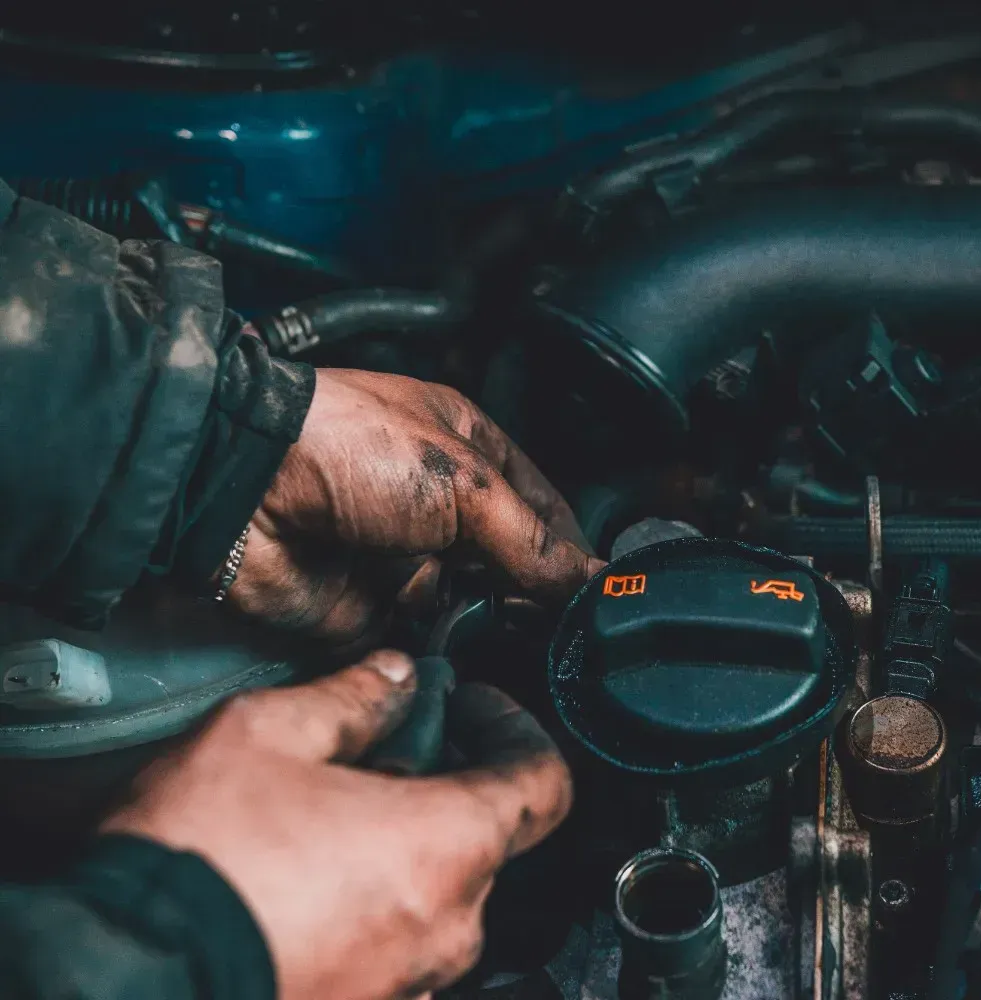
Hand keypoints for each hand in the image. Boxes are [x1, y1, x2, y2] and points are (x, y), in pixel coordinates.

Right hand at [101, 650, 570, 999]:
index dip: (515, 731)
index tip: (469, 707)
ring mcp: (412, 984)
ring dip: (399, 856)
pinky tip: (300, 890)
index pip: (545, 784)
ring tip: (320, 827)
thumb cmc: (195, 861)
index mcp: (449, 846)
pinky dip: (367, 914)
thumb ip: (351, 698)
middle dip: (440, 789)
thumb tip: (396, 677)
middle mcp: (449, 927)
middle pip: (483, 839)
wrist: (116, 979)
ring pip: (434, 900)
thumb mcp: (264, 735)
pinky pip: (391, 953)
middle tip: (375, 757)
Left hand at [230, 369, 604, 644]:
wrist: (243, 488)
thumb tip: (589, 583)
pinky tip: (471, 660)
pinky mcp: (372, 610)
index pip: (543, 509)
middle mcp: (442, 507)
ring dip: (494, 627)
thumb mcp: (465, 483)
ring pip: (474, 607)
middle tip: (565, 632)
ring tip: (520, 645)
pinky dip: (446, 651)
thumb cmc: (351, 448)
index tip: (599, 597)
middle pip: (512, 563)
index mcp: (469, 452)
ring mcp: (407, 560)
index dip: (572, 551)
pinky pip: (426, 641)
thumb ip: (532, 542)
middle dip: (536, 596)